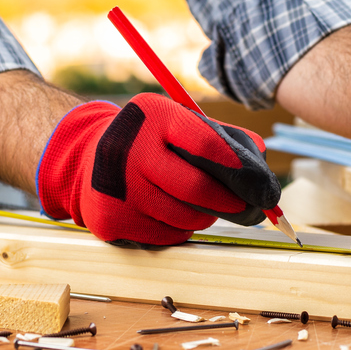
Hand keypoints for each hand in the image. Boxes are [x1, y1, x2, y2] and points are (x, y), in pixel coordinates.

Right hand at [35, 93, 281, 244]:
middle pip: (197, 188)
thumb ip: (221, 136)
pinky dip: (180, 229)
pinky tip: (172, 213)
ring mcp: (116, 187)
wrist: (87, 158)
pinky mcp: (110, 220)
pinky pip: (165, 235)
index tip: (263, 186)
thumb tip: (262, 156)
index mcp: (152, 115)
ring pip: (185, 217)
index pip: (206, 144)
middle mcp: (128, 148)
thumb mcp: (178, 123)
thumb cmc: (148, 139)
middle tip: (249, 208)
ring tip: (204, 206)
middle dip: (231, 203)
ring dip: (205, 217)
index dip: (240, 169)